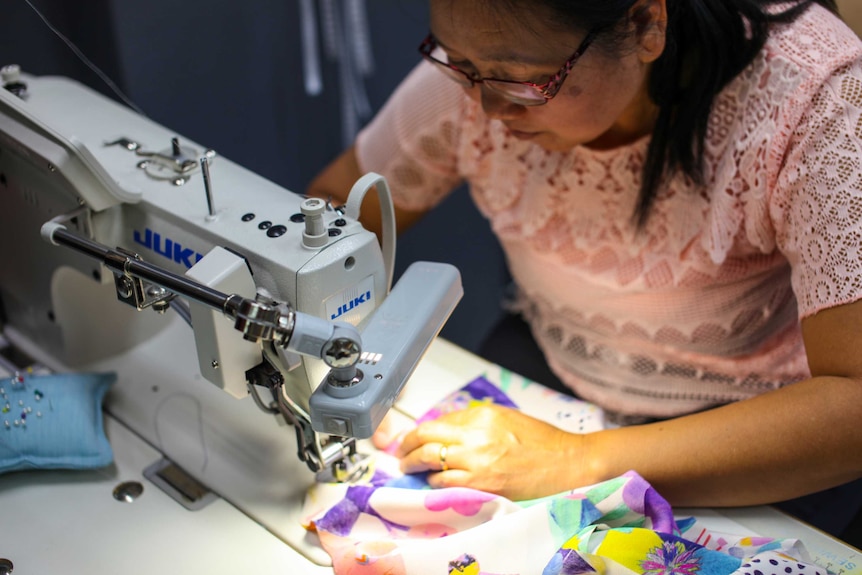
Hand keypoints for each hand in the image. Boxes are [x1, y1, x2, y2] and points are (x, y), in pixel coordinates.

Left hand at [395, 404, 587, 499]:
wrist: (568, 463)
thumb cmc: (543, 442)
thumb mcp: (506, 418)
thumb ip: (476, 422)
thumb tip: (449, 430)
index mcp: (482, 414)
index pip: (438, 420)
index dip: (421, 430)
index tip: (414, 438)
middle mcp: (475, 434)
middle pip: (426, 436)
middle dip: (408, 445)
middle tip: (401, 453)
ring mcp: (477, 460)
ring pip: (431, 459)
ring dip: (415, 464)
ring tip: (409, 468)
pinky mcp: (481, 483)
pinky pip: (444, 481)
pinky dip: (433, 481)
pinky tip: (432, 482)